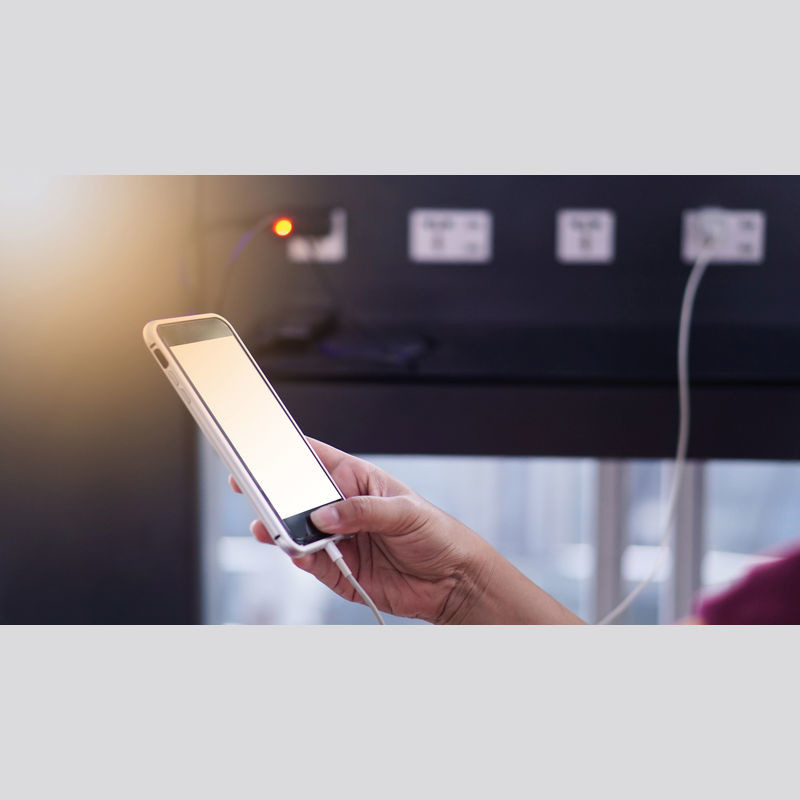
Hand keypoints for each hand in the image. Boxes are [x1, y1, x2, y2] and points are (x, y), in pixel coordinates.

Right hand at [232, 438, 584, 624]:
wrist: (452, 581)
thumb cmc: (436, 533)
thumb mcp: (404, 511)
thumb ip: (362, 512)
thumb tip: (322, 517)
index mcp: (356, 480)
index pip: (315, 461)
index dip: (286, 452)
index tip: (260, 448)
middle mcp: (342, 509)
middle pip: (297, 497)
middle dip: (273, 493)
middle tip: (249, 489)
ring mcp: (337, 540)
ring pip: (297, 531)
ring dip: (279, 528)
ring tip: (267, 526)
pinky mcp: (338, 571)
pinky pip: (309, 562)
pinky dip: (298, 557)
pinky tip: (294, 551)